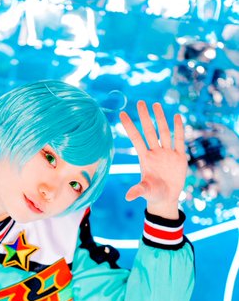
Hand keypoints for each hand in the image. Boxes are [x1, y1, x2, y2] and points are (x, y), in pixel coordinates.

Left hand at [120, 101, 186, 218]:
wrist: (166, 199)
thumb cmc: (153, 195)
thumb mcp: (146, 191)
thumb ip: (138, 191)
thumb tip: (128, 197)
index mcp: (145, 158)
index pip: (136, 138)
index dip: (129, 126)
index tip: (122, 114)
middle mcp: (155, 153)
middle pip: (149, 131)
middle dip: (145, 117)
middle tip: (140, 102)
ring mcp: (167, 153)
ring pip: (164, 132)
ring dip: (161, 119)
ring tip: (156, 105)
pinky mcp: (179, 157)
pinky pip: (179, 140)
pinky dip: (179, 129)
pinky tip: (177, 117)